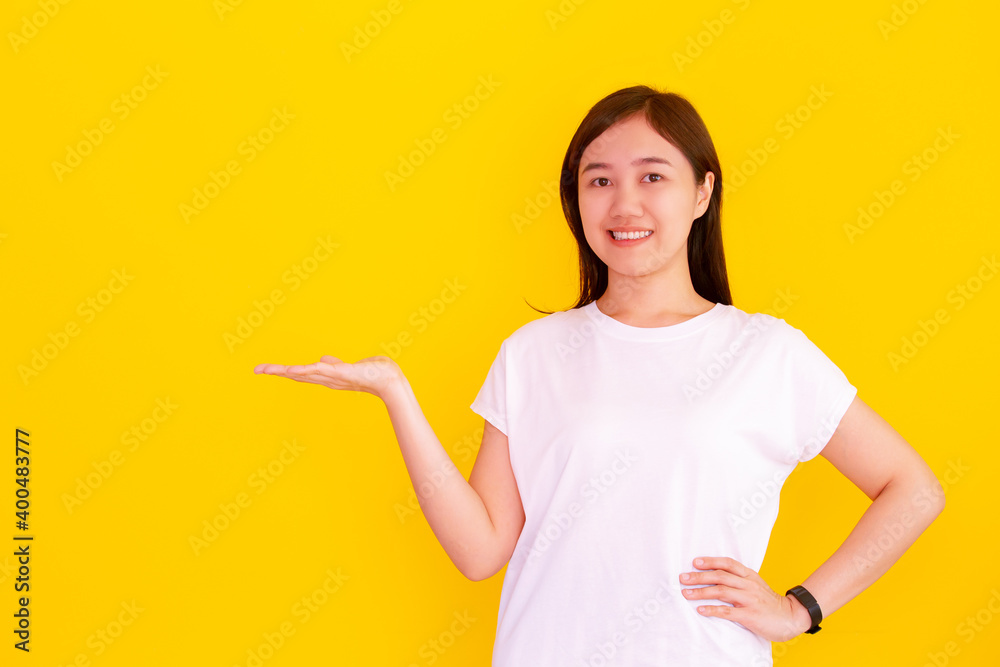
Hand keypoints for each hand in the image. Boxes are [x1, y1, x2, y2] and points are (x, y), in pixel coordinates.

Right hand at [254, 355, 402, 399]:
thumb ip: (333, 363)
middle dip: (276, 372)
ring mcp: (333, 377)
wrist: (389, 380)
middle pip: (297, 375)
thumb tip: (321, 359)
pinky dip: (305, 370)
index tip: (264, 370)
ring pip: (305, 373)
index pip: (300, 373)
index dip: (282, 371)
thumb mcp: (348, 366)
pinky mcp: (341, 372)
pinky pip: (321, 371)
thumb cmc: (371, 373)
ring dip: (285, 371)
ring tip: (268, 369)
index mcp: (326, 377)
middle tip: (256, 369)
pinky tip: (292, 370)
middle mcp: (326, 379)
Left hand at [678, 556, 812, 641]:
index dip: (711, 561)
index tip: (695, 562)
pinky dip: (713, 610)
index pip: (728, 563)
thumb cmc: (770, 603)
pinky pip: (728, 611)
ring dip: (701, 592)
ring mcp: (749, 599)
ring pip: (721, 591)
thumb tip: (716, 576)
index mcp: (750, 576)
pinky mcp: (750, 615)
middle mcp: (748, 585)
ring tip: (686, 593)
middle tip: (683, 578)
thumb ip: (740, 580)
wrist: (792, 617)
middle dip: (699, 576)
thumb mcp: (756, 585)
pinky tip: (701, 610)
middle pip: (720, 576)